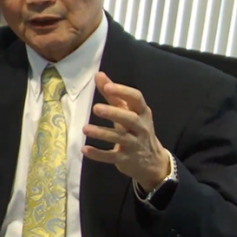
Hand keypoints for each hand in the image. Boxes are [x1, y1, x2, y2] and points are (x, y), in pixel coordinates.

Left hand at [82, 72, 170, 191]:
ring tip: (85, 129)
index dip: (123, 92)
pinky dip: (98, 154)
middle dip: (113, 113)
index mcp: (142, 112)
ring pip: (119, 138)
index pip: (136, 99)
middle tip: (96, 108)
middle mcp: (141, 128)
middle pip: (130, 119)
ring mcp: (134, 144)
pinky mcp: (126, 159)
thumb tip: (98, 75)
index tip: (107, 87)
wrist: (152, 161)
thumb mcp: (128, 111)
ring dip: (102, 133)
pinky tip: (85, 149)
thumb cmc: (136, 130)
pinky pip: (112, 157)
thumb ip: (113, 94)